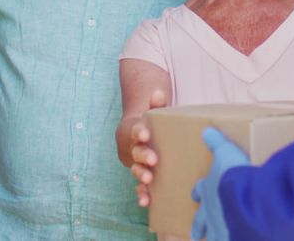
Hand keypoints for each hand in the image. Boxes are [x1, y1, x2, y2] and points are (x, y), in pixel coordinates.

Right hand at [130, 89, 167, 206]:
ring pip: (137, 170)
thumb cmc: (151, 126)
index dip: (139, 132)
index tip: (145, 133)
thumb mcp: (154, 114)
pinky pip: (140, 187)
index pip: (136, 131)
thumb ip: (156, 104)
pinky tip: (145, 201)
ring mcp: (137, 164)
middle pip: (137, 152)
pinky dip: (141, 194)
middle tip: (153, 159)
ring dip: (141, 174)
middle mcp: (135, 149)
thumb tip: (159, 92)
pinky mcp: (142, 177)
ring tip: (147, 179)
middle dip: (143, 156)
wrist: (137, 139)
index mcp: (138, 133)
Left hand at [191, 128, 249, 240]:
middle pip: (200, 220)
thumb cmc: (234, 174)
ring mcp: (219, 227)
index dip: (198, 192)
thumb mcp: (226, 152)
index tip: (194, 195)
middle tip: (194, 232)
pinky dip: (229, 240)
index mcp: (208, 189)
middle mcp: (209, 210)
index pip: (200, 190)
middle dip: (198, 226)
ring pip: (211, 235)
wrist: (244, 198)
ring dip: (210, 238)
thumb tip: (206, 129)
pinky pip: (228, 240)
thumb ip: (217, 142)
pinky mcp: (231, 237)